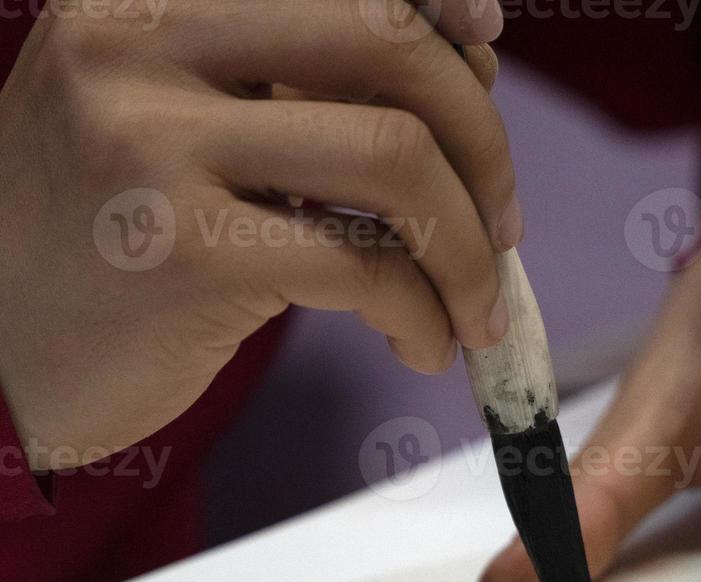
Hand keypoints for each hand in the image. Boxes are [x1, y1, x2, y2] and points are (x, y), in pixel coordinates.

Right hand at [0, 0, 514, 470]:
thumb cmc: (116, 235)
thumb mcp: (184, 119)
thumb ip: (303, 80)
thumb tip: (475, 56)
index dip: (437, 7)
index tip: (485, 54)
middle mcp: (137, 43)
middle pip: (388, 41)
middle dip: (482, 140)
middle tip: (501, 222)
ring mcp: (152, 145)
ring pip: (397, 159)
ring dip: (470, 251)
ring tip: (472, 308)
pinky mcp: (183, 255)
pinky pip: (367, 269)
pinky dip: (425, 316)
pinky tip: (419, 344)